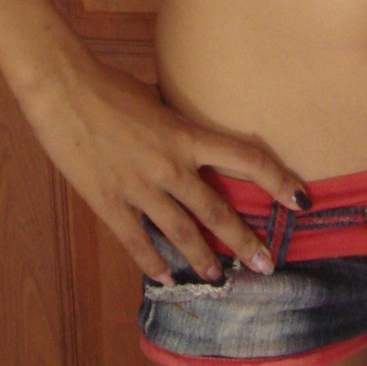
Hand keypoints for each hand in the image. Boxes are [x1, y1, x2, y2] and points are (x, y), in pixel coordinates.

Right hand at [17, 55, 311, 285]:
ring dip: (204, 259)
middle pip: (218, 211)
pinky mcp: (110, 203)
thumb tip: (196, 136)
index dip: (279, 180)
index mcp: (187, 134)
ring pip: (182, 234)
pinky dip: (153, 264)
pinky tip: (166, 278)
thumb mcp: (158, 100)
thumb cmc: (111, 87)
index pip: (248, 158)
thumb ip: (179, 125)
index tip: (301, 200)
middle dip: (245, 241)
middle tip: (266, 264)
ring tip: (220, 278)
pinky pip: (138, 242)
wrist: (64, 91)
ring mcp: (140, 188)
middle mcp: (171, 166)